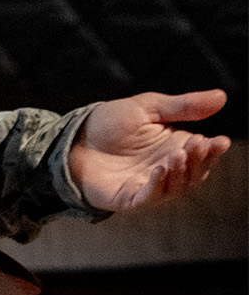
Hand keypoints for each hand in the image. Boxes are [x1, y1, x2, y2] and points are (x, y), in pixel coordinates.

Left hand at [68, 90, 231, 211]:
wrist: (73, 138)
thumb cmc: (109, 123)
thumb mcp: (147, 107)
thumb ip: (183, 106)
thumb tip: (222, 96)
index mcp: (175, 147)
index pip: (204, 153)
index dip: (214, 150)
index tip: (220, 141)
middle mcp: (168, 170)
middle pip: (195, 172)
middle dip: (200, 160)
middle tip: (197, 144)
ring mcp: (150, 186)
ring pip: (177, 187)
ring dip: (181, 172)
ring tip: (178, 154)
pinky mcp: (130, 198)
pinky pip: (150, 197)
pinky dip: (158, 186)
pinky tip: (160, 169)